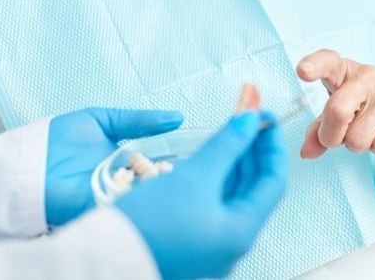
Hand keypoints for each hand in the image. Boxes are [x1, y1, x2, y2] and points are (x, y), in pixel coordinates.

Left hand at [45, 108, 183, 225]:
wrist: (28, 161)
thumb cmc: (59, 139)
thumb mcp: (104, 119)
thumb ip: (139, 120)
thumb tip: (177, 116)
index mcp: (124, 163)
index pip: (157, 165)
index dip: (174, 161)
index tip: (196, 154)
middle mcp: (122, 183)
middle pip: (154, 183)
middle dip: (171, 178)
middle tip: (192, 167)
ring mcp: (113, 198)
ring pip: (144, 195)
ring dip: (156, 188)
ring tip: (177, 177)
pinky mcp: (101, 210)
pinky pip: (125, 207)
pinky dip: (137, 199)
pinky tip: (151, 189)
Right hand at [116, 111, 287, 279]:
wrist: (100, 258)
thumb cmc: (148, 223)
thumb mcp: (193, 176)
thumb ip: (227, 144)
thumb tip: (250, 119)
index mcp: (240, 232)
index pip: (273, 181)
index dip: (271, 145)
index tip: (265, 116)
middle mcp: (230, 245)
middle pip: (253, 189)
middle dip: (251, 150)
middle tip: (246, 118)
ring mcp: (210, 248)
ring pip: (232, 197)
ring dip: (233, 163)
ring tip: (228, 132)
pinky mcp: (190, 245)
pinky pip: (213, 206)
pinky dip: (215, 180)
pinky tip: (208, 159)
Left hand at [297, 49, 374, 169]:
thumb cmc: (364, 106)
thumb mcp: (338, 109)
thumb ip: (318, 128)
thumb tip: (307, 152)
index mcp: (344, 71)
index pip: (328, 61)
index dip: (314, 65)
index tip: (302, 71)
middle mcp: (368, 76)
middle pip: (337, 112)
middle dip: (330, 136)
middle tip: (334, 138)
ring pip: (358, 139)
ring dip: (357, 144)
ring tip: (368, 129)